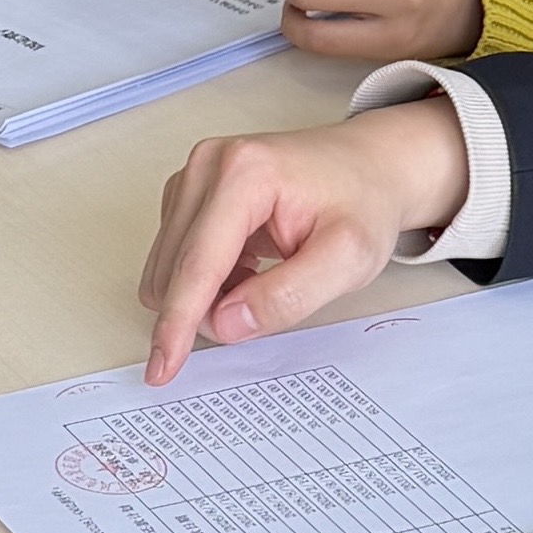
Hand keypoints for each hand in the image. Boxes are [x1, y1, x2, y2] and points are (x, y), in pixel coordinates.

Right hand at [138, 100, 468, 380]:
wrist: (369, 166)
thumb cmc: (363, 202)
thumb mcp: (348, 260)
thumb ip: (287, 296)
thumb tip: (224, 323)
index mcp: (245, 173)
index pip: (198, 263)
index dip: (178, 322)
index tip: (162, 367)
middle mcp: (208, 165)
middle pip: (175, 268)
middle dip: (207, 308)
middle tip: (268, 305)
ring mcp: (194, 175)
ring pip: (168, 266)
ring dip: (207, 294)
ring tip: (263, 278)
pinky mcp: (189, 191)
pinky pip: (175, 257)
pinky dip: (206, 279)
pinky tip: (246, 267)